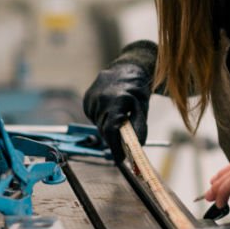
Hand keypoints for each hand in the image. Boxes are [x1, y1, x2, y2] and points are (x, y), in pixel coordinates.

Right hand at [82, 40, 156, 162]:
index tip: (120, 159)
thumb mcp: (142, 107)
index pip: (112, 130)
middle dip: (113, 139)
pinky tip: (109, 109)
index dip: (115, 147)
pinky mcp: (87, 98)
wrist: (126, 69)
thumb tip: (137, 147)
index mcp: (118, 100)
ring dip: (107, 126)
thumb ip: (139, 127)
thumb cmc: (137, 90)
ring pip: (98, 124)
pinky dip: (101, 118)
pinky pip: (93, 116)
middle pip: (104, 129)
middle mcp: (102, 98)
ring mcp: (92, 97)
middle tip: (123, 142)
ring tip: (118, 115)